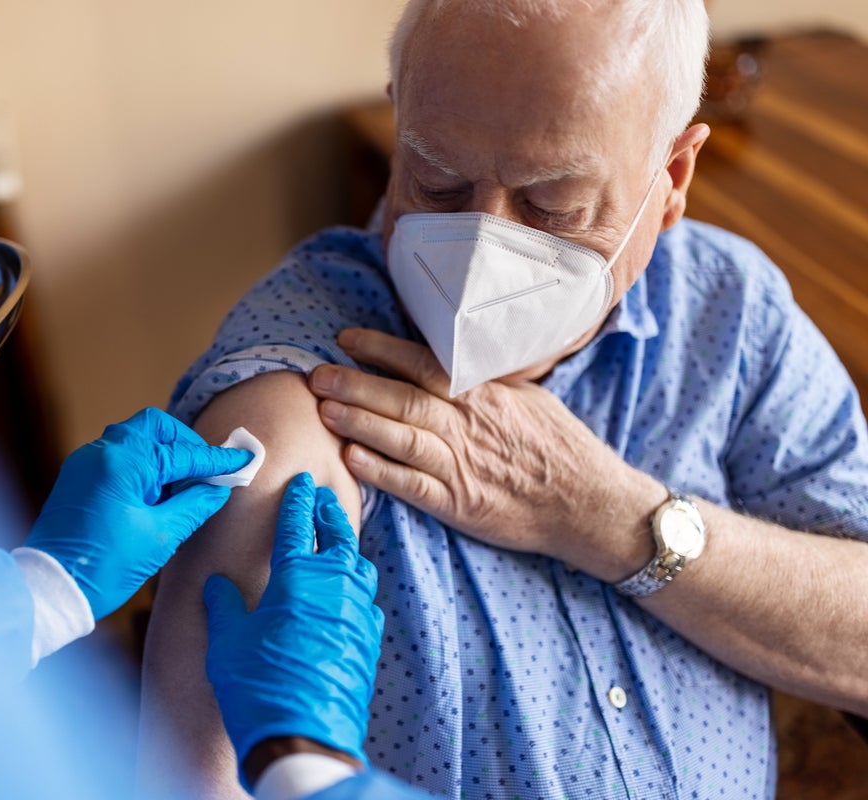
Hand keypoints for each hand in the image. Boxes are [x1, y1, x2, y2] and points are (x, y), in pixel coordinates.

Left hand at [23, 407, 252, 619]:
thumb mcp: (160, 537)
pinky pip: (117, 457)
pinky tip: (157, 494)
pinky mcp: (78, 479)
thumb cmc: (104, 567)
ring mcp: (85, 464)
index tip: (242, 461)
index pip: (182, 453)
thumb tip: (217, 490)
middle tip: (208, 469)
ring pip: (134, 439)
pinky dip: (142, 466)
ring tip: (184, 486)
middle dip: (185, 443)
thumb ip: (193, 506)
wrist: (50, 589)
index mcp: (122, 462)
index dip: (215, 460)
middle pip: (154, 427)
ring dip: (163, 455)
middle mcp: (101, 453)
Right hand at [204, 473, 382, 791]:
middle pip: (337, 535)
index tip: (301, 480)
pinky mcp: (369, 639)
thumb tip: (216, 584)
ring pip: (358, 565)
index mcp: (296, 576)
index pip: (296, 524)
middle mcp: (333, 585)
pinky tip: (348, 594)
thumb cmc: (257, 685)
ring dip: (347, 547)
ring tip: (337, 540)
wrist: (302, 737)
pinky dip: (356, 587)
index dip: (296, 499)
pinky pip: (366, 601)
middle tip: (323, 498)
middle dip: (328, 512)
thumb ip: (223, 605)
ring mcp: (357, 612)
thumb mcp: (226, 640)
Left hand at [309, 328, 662, 579]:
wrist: (589, 504)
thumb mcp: (528, 400)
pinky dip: (381, 472)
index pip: (424, 364)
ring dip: (359, 423)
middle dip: (356, 384)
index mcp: (483, 396)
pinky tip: (351, 461)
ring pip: (402, 438)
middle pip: (403, 398)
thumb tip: (451, 358)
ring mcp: (462, 467)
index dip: (382, 349)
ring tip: (323, 409)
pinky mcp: (460, 504)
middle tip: (316, 373)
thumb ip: (485, 383)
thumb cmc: (559, 449)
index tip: (346, 338)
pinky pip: (414, 486)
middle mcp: (469, 427)